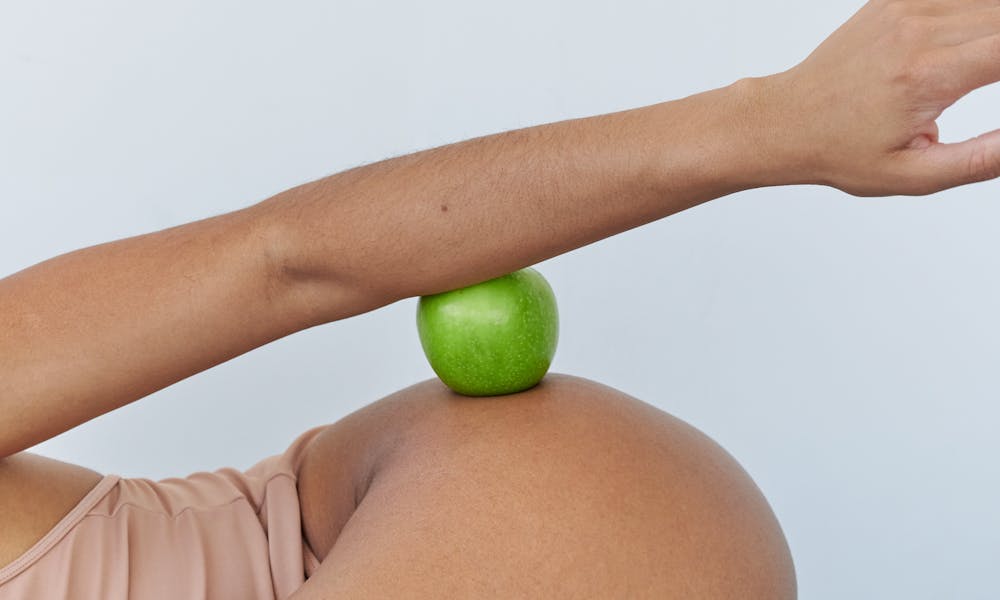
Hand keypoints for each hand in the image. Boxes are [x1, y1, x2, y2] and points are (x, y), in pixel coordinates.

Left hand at [765, 0, 999, 195]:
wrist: (786, 121)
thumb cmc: (840, 151)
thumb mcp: (913, 175)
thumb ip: (980, 159)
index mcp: (928, 74)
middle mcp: (919, 30)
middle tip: (989, 83)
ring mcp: (907, 7)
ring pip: (987, 4)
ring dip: (996, 31)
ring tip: (979, 71)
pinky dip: (976, 15)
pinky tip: (965, 46)